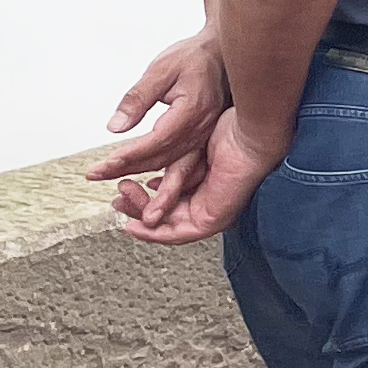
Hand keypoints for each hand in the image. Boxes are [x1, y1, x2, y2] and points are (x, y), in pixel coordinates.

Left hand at [91, 25, 227, 185]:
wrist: (219, 54)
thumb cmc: (194, 57)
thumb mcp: (160, 69)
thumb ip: (137, 98)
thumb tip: (116, 125)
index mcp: (192, 111)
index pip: (156, 141)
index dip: (130, 155)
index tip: (107, 163)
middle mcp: (201, 128)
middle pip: (162, 158)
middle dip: (128, 169)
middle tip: (99, 173)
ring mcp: (204, 135)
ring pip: (170, 164)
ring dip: (141, 174)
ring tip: (114, 178)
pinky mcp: (201, 138)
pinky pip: (180, 162)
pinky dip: (159, 172)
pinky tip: (144, 177)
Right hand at [114, 102, 289, 245]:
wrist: (248, 134)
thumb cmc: (228, 133)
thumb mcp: (188, 154)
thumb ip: (171, 172)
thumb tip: (154, 182)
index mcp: (203, 187)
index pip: (170, 203)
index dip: (145, 200)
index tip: (125, 191)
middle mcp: (208, 202)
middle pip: (165, 216)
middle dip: (136, 208)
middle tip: (119, 197)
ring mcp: (212, 215)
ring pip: (168, 226)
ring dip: (140, 216)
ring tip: (122, 201)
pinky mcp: (213, 221)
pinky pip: (179, 234)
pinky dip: (155, 233)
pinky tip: (137, 226)